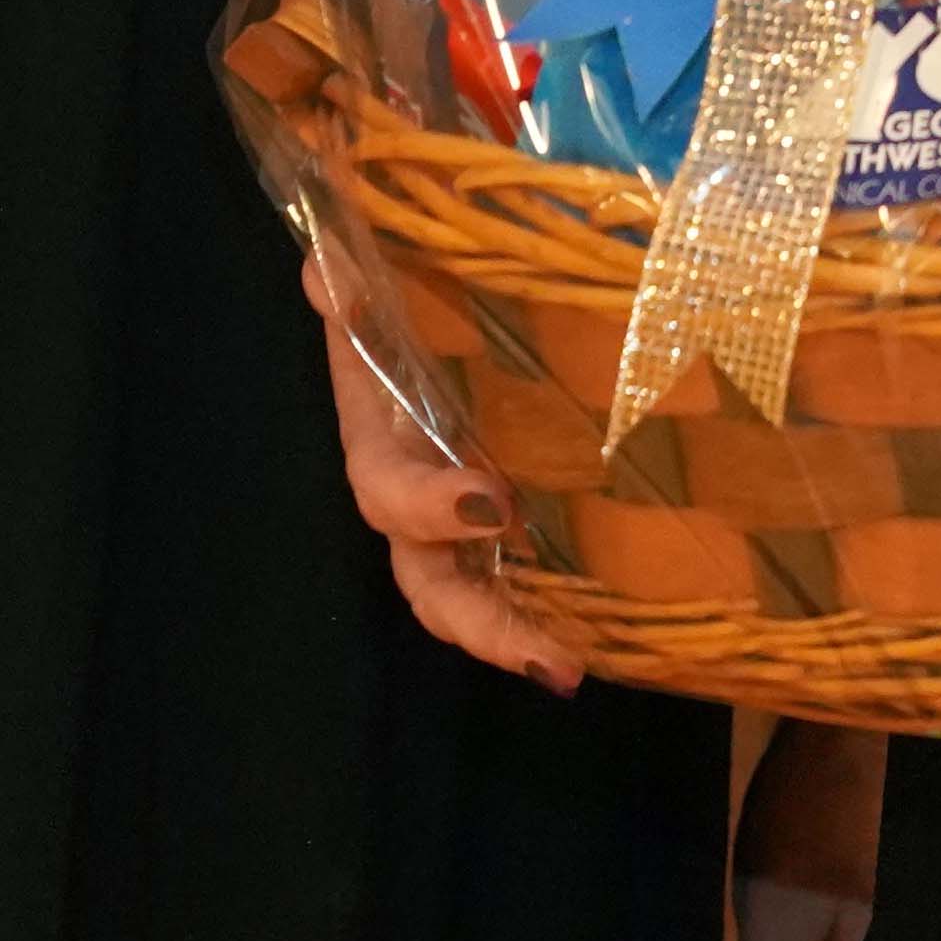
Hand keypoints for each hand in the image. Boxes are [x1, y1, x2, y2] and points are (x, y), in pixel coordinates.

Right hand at [307, 244, 579, 693]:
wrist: (450, 296)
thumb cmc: (410, 296)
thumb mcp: (383, 286)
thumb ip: (354, 286)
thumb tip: (327, 270)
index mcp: (387, 440)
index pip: (387, 488)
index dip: (427, 505)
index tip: (489, 501)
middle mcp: (423, 496)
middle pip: (433, 581)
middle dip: (481, 625)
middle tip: (547, 658)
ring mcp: (467, 522)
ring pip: (477, 598)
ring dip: (520, 639)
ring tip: (573, 670)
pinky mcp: (518, 524)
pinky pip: (529, 580)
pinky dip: (561, 612)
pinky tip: (613, 638)